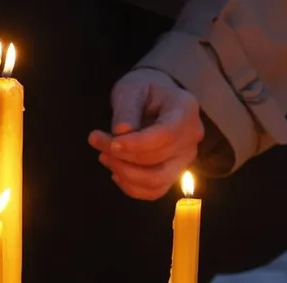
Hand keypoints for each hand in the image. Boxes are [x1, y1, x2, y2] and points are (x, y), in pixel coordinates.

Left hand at [89, 69, 203, 200]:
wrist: (158, 100)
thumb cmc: (145, 89)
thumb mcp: (132, 87)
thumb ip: (127, 108)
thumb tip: (120, 132)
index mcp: (185, 111)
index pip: (165, 136)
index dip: (136, 145)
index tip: (110, 144)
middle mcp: (191, 140)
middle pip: (157, 160)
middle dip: (122, 156)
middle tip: (95, 140)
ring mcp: (185, 160)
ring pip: (156, 181)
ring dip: (125, 174)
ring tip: (104, 156)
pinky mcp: (174, 174)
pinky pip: (154, 191)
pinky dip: (132, 187)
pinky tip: (117, 172)